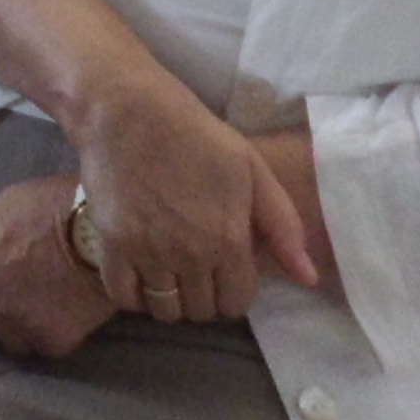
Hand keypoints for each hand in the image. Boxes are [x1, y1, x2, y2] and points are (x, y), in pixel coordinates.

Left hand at [0, 175, 119, 359]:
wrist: (105, 226)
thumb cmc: (54, 206)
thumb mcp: (2, 211)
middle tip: (24, 298)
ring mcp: (16, 319)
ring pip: (10, 344)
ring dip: (25, 331)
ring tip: (48, 305)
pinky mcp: (49, 339)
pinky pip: (43, 349)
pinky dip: (54, 337)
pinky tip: (68, 313)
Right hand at [73, 73, 318, 322]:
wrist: (127, 109)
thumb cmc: (196, 134)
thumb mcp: (252, 169)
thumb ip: (283, 226)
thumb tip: (308, 279)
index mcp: (228, 239)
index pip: (236, 303)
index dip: (235, 291)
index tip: (226, 270)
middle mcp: (189, 256)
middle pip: (201, 311)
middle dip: (205, 296)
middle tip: (198, 268)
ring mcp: (147, 253)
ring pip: (165, 310)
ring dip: (172, 299)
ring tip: (171, 273)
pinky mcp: (111, 246)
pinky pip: (125, 298)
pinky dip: (135, 296)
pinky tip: (142, 273)